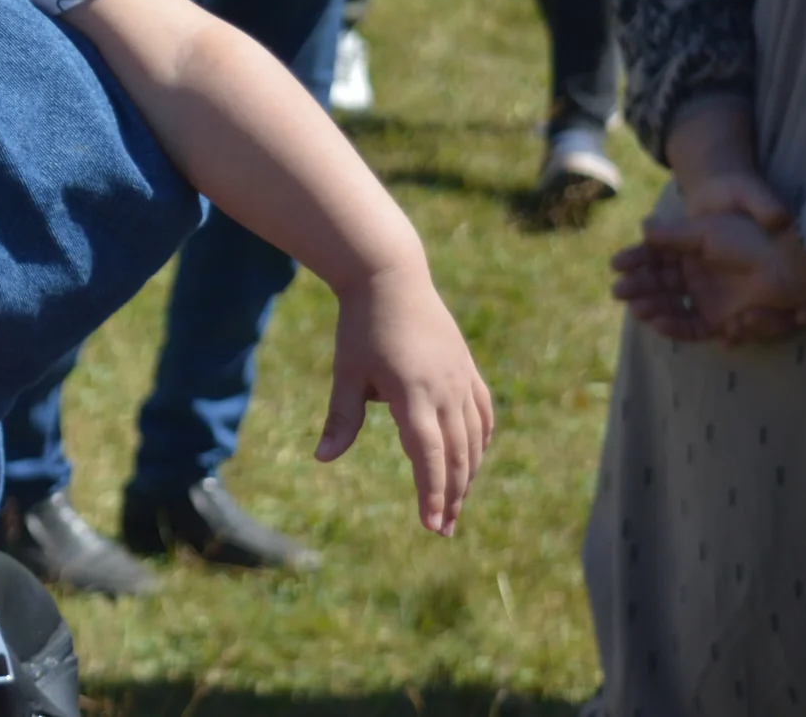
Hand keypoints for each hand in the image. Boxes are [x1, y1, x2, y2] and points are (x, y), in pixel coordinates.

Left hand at [316, 263, 493, 536]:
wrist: (390, 277)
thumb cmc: (360, 326)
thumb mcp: (346, 371)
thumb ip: (341, 417)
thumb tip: (323, 458)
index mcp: (413, 394)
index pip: (429, 456)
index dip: (432, 493)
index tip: (432, 524)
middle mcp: (445, 390)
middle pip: (457, 455)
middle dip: (451, 496)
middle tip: (444, 529)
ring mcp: (461, 379)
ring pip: (474, 439)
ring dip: (468, 474)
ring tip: (456, 504)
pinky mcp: (467, 369)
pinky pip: (483, 414)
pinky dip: (480, 441)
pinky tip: (473, 459)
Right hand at [624, 211, 805, 342]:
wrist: (783, 265)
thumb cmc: (747, 241)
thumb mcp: (706, 230)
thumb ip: (673, 234)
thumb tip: (642, 229)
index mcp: (691, 250)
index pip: (656, 256)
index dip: (636, 260)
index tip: (616, 265)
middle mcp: (696, 274)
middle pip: (659, 283)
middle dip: (638, 287)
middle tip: (619, 291)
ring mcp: (706, 297)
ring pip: (671, 305)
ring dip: (652, 307)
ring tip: (636, 309)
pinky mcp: (719, 319)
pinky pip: (691, 326)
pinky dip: (674, 327)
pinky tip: (658, 322)